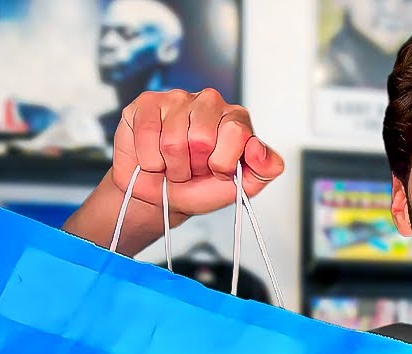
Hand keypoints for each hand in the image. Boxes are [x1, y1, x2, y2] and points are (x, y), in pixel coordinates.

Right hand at [113, 88, 283, 224]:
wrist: (162, 197)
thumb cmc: (201, 187)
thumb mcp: (242, 186)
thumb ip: (265, 169)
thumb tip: (259, 149)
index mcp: (236, 119)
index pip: (235, 132)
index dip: (223, 162)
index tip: (217, 171)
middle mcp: (209, 102)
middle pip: (201, 137)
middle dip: (194, 165)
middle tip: (193, 169)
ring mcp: (177, 99)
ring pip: (173, 140)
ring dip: (171, 166)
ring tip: (174, 165)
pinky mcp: (147, 104)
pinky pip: (148, 133)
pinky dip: (150, 159)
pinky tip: (155, 157)